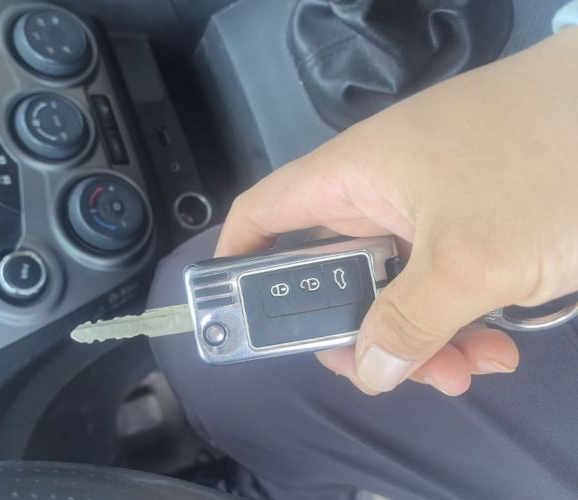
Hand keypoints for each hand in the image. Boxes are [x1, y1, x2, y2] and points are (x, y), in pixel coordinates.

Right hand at [215, 28, 577, 395]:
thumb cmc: (544, 166)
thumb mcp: (471, 259)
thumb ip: (409, 322)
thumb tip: (369, 370)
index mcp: (351, 180)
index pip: (263, 215)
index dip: (237, 263)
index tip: (243, 320)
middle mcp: (379, 193)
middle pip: (334, 274)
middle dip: (359, 330)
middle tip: (391, 373)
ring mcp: (429, 206)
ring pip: (395, 286)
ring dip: (422, 335)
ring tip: (470, 367)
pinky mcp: (473, 219)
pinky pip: (442, 278)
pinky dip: (460, 316)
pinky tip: (499, 344)